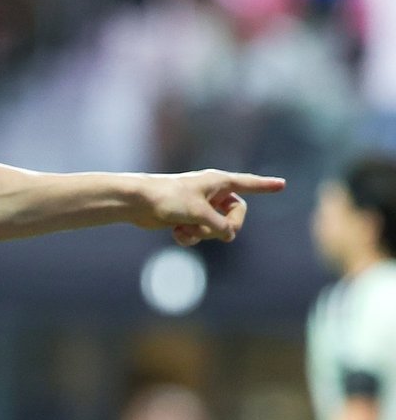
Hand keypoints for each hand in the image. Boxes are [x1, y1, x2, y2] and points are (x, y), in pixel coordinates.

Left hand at [138, 169, 285, 244]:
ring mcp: (199, 206)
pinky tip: (176, 233)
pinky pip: (199, 233)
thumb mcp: (200, 213)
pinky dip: (190, 237)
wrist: (137, 202)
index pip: (248, 184)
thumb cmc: (168, 199)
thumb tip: (229, 236)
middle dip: (225, 227)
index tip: (282, 184)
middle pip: (236, 215)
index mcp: (218, 182)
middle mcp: (211, 192)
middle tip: (215, 231)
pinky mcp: (186, 218)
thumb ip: (220, 226)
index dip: (265, 186)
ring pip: (216, 228)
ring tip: (184, 228)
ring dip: (203, 233)